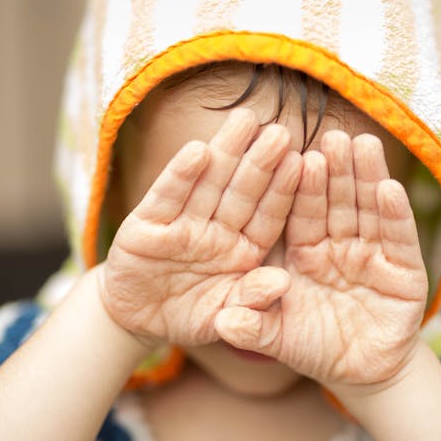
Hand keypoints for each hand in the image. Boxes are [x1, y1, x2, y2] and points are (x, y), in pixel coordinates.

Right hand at [99, 109, 302, 347]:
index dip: (283, 190)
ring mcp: (182, 225)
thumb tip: (283, 283)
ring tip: (246, 121)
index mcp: (242, 249)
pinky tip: (198, 150)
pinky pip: (167, 198)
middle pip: (241, 191)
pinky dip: (180, 176)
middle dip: (261, 161)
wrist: (136, 319)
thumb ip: (251, 301)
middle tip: (281, 131)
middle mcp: (216, 230)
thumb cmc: (189, 315)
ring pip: (208, 184)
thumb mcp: (222, 317)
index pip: (267, 217)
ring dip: (226, 153)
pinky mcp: (146, 226)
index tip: (304, 163)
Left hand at [215, 131, 427, 391]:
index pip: (301, 214)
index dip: (300, 187)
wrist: (362, 373)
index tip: (295, 155)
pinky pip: (398, 240)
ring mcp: (373, 256)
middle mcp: (339, 247)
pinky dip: (395, 217)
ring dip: (367, 178)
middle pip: (336, 203)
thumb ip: (252, 326)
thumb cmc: (314, 348)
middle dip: (335, 171)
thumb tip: (221, 322)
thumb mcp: (279, 337)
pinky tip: (390, 189)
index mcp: (305, 253)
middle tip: (331, 136)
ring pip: (368, 211)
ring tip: (363, 144)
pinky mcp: (405, 272)